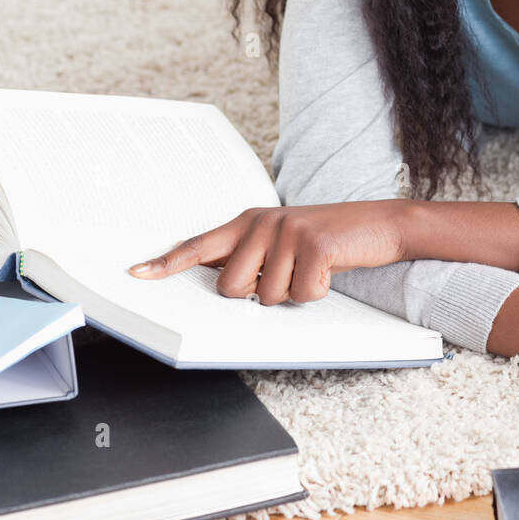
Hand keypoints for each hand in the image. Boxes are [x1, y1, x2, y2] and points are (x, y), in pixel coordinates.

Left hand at [127, 201, 409, 304]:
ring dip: (293, 294)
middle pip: (231, 288)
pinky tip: (329, 270)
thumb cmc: (328, 239)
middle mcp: (262, 222)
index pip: (200, 245)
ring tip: (312, 269)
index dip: (168, 263)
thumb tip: (222, 285)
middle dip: (258, 294)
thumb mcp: (283, 242)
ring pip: (267, 297)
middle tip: (287, 275)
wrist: (381, 222)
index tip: (137, 274)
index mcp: (249, 222)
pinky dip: (318, 292)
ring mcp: (287, 231)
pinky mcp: (313, 244)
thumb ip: (251, 257)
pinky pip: (301, 295)